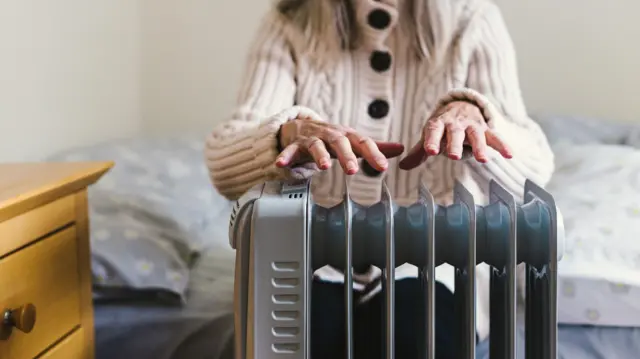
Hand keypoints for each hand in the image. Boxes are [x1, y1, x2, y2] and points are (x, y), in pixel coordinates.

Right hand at [275, 116, 403, 174]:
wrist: (300, 126)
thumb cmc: (330, 137)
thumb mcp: (352, 140)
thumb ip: (374, 147)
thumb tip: (401, 149)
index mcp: (347, 135)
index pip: (363, 142)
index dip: (373, 154)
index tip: (382, 167)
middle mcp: (330, 135)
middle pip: (340, 142)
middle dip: (346, 155)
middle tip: (352, 170)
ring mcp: (312, 138)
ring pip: (316, 145)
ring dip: (320, 155)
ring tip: (323, 167)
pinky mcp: (295, 144)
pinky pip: (289, 151)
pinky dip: (286, 157)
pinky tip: (281, 165)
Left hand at [399, 101, 511, 169]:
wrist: (461, 106)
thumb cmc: (442, 127)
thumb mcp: (430, 135)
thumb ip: (418, 152)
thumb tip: (402, 166)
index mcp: (438, 124)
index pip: (433, 130)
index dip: (431, 140)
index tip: (429, 151)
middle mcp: (455, 123)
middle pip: (455, 133)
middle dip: (454, 144)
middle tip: (453, 156)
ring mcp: (472, 125)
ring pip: (476, 135)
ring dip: (479, 147)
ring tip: (483, 160)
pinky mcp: (486, 129)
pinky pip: (495, 137)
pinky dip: (503, 145)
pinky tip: (510, 155)